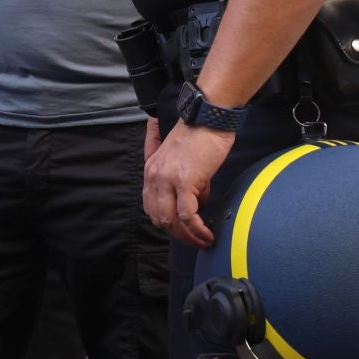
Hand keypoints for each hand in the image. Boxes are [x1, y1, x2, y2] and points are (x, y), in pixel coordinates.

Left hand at [143, 119, 233, 247]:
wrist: (208, 117)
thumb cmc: (201, 135)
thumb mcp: (185, 161)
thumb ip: (186, 182)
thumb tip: (199, 202)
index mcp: (151, 169)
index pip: (150, 205)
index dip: (166, 223)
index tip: (182, 231)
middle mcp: (154, 175)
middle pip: (159, 217)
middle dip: (178, 234)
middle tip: (195, 240)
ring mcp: (167, 179)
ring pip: (171, 221)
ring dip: (188, 237)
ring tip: (204, 241)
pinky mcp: (184, 182)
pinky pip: (187, 216)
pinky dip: (197, 230)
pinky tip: (207, 235)